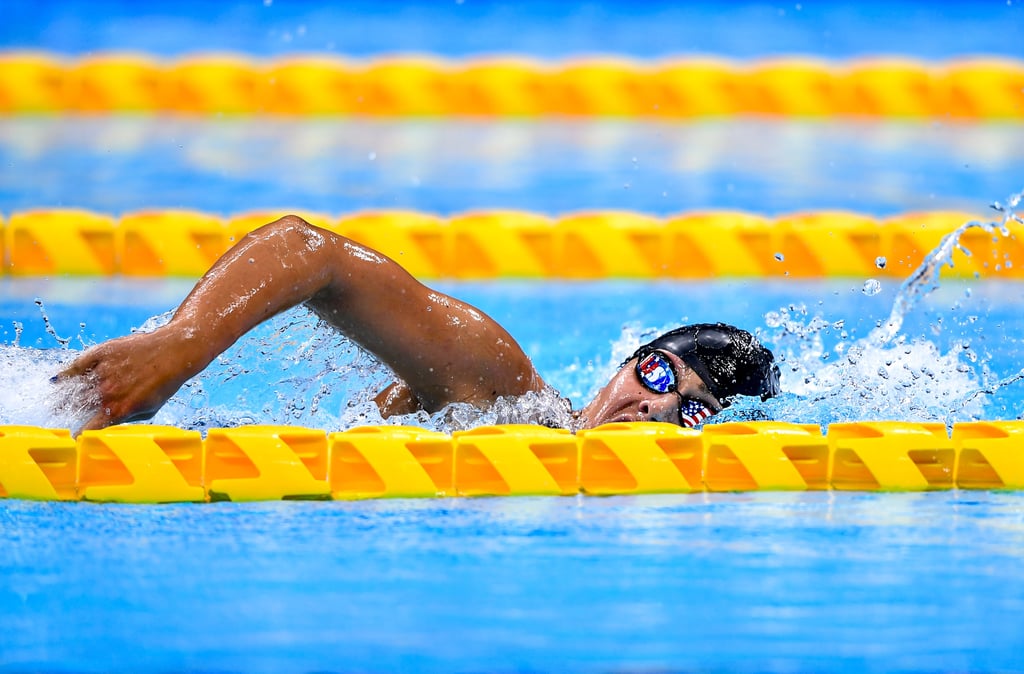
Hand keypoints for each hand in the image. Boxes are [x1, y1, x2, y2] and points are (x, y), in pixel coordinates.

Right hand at [56, 327, 202, 431]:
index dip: (80, 434)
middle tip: (58, 412)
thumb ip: (126, 419)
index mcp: (120, 409)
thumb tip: (107, 427)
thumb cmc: (164, 383)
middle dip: (65, 411)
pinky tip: (58, 379)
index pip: (90, 428)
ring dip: (62, 395)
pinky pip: (77, 365)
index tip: (74, 437)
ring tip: (54, 398)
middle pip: (76, 406)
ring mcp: (104, 371)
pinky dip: (66, 373)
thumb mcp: (150, 409)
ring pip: (74, 387)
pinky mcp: (102, 353)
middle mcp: (108, 392)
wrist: (174, 351)